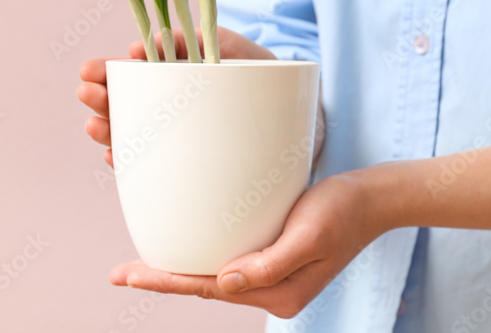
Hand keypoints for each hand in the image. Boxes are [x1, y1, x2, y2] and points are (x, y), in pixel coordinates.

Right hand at [76, 26, 275, 166]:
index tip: (88, 71)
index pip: (131, 74)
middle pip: (124, 105)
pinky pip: (152, 167)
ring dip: (109, 131)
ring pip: (132, 135)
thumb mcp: (232, 49)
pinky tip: (116, 157)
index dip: (106, 72)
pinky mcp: (188, 165)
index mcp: (175, 76)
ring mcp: (177, 137)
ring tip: (95, 126)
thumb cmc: (265, 76)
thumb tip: (154, 42)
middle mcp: (169, 108)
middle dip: (101, 100)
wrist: (301, 118)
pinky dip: (130, 163)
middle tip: (87, 94)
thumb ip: (196, 40)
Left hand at [109, 171, 388, 319]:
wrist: (372, 199)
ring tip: (138, 267)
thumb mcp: (310, 236)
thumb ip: (269, 264)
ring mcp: (269, 274)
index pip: (210, 288)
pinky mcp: (269, 255)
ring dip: (176, 270)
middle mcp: (270, 288)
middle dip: (162, 279)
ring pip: (211, 276)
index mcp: (278, 292)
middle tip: (118, 274)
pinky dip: (198, 256)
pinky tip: (180, 248)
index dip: (167, 281)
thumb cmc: (343, 212)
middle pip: (204, 286)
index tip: (130, 275)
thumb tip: (224, 283)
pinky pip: (225, 260)